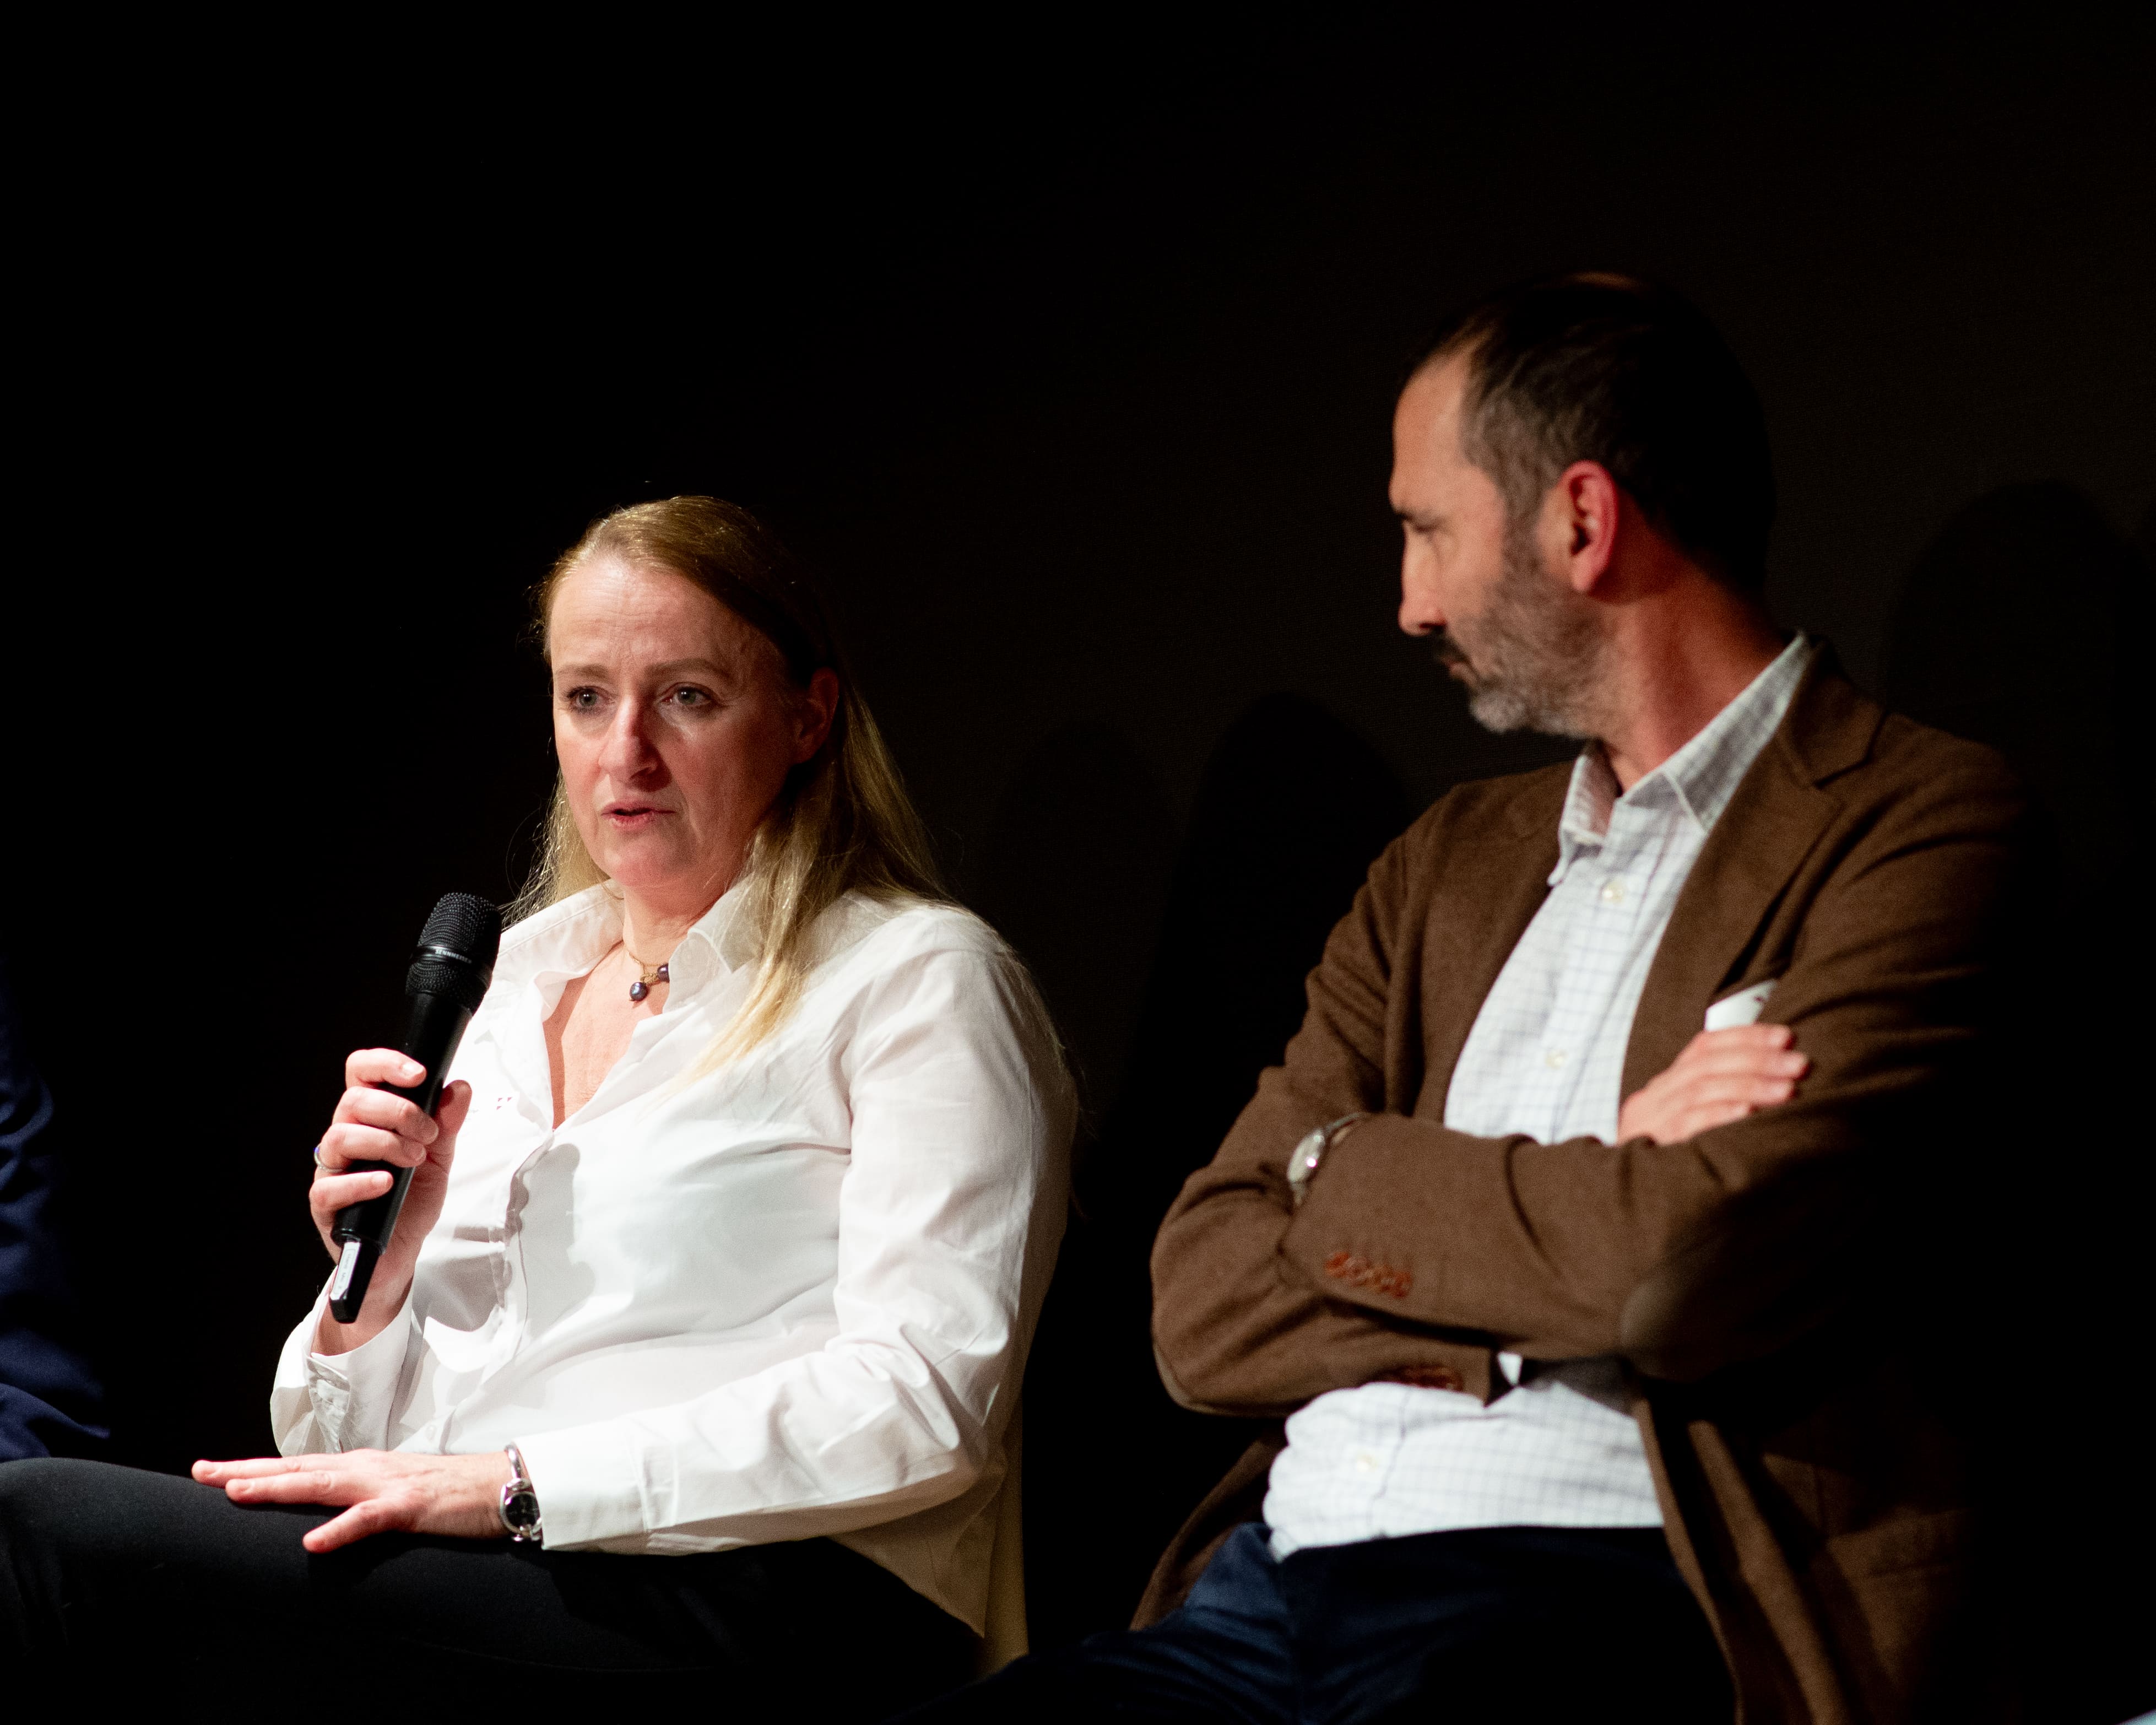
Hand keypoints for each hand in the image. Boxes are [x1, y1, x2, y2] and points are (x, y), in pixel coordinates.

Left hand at [192, 1450, 510, 1552]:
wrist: (499, 1484)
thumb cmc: (450, 1492)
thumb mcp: (394, 1493)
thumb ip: (359, 1499)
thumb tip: (323, 1516)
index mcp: (361, 1467)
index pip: (298, 1466)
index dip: (255, 1469)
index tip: (212, 1471)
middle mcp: (366, 1468)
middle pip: (298, 1468)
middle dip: (248, 1471)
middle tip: (203, 1472)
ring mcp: (387, 1485)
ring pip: (323, 1485)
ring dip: (279, 1487)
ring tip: (238, 1492)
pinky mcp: (410, 1506)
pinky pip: (369, 1519)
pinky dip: (340, 1529)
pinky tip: (313, 1542)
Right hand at [308, 1049, 472, 1351]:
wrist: (402, 1250)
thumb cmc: (413, 1199)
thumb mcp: (440, 1157)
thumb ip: (448, 1123)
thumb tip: (458, 1088)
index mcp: (371, 1117)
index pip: (362, 1073)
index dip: (385, 1064)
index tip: (419, 1074)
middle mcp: (346, 1136)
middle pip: (353, 1101)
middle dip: (398, 1111)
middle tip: (427, 1134)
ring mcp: (332, 1169)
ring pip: (339, 1136)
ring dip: (385, 1143)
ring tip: (414, 1159)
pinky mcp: (325, 1203)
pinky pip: (329, 1185)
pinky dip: (361, 1181)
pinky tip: (387, 1183)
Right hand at [1618, 1024, 1807, 1144]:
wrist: (1619, 1202)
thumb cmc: (1664, 1163)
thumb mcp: (1680, 1125)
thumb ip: (1711, 1103)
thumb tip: (1773, 1083)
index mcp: (1664, 1087)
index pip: (1703, 1046)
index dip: (1746, 1036)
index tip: (1786, 1037)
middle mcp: (1655, 1098)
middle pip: (1707, 1064)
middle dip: (1758, 1059)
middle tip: (1798, 1064)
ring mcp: (1651, 1121)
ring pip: (1701, 1089)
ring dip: (1749, 1085)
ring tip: (1787, 1089)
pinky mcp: (1654, 1147)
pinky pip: (1686, 1123)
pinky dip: (1719, 1113)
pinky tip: (1748, 1111)